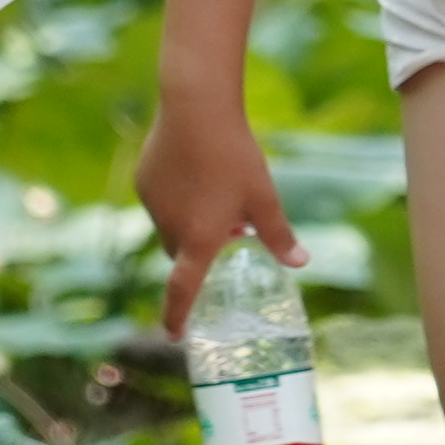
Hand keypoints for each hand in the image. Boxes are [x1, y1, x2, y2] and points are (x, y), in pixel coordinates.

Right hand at [130, 92, 303, 334]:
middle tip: (228, 231)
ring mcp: (153, 205)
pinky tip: (195, 168)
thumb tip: (300, 263)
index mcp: (200, 240)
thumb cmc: (235, 157)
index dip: (176, 315)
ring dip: (188, 222)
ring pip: (170, 226)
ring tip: (215, 190)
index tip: (174, 334)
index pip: (182, 291)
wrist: (195, 109)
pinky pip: (159, 201)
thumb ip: (278, 235)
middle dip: (199, 252)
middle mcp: (170, 228)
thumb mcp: (263, 198)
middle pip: (182, 255)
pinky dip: (175, 197)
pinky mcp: (143, 181)